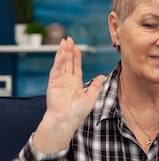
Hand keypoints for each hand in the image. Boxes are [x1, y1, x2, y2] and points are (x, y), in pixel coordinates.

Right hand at [32, 37, 105, 152]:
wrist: (66, 120)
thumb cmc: (77, 112)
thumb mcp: (91, 97)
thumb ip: (96, 85)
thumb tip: (103, 76)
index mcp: (75, 83)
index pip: (76, 67)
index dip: (76, 57)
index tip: (77, 48)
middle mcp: (67, 80)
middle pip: (68, 62)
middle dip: (69, 50)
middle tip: (69, 39)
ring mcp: (59, 80)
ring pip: (62, 63)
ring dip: (63, 52)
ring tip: (65, 41)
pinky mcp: (53, 83)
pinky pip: (57, 69)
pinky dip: (59, 60)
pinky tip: (62, 52)